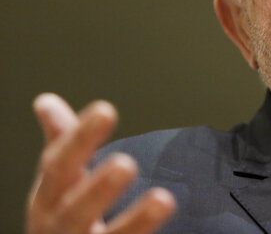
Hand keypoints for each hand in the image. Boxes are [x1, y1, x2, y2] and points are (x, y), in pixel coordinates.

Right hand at [26, 94, 175, 233]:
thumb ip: (64, 144)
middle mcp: (61, 229)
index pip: (58, 166)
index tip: (105, 111)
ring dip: (136, 221)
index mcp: (49, 201)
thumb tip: (47, 102)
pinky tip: (170, 228)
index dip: (79, 140)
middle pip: (76, 210)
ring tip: (163, 199)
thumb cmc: (63, 222)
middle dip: (98, 189)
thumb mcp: (57, 184)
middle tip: (125, 164)